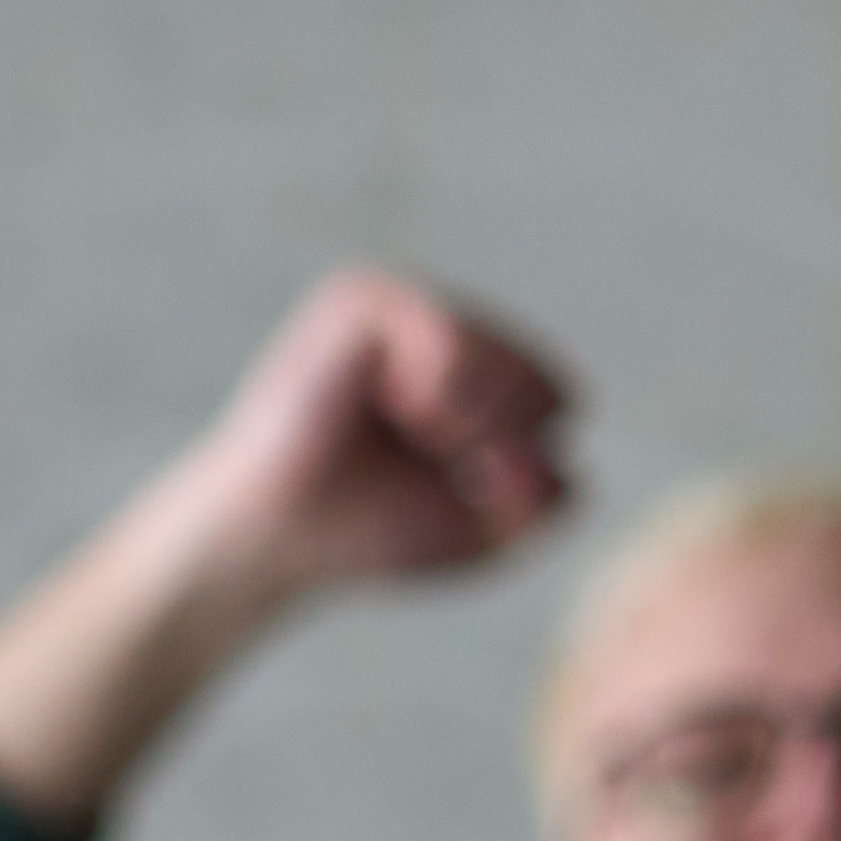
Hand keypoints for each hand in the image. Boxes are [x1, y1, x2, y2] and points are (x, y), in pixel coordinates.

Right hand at [141, 264, 580, 617]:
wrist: (270, 540)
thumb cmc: (360, 533)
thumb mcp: (480, 531)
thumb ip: (545, 503)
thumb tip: (569, 461)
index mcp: (470, 373)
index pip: (555, 397)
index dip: (526, 456)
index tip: (470, 494)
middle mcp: (439, 326)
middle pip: (536, 377)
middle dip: (502, 441)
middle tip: (441, 464)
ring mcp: (399, 306)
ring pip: (497, 353)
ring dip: (472, 419)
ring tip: (416, 436)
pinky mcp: (360, 299)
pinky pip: (448, 335)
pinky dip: (441, 388)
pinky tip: (397, 408)